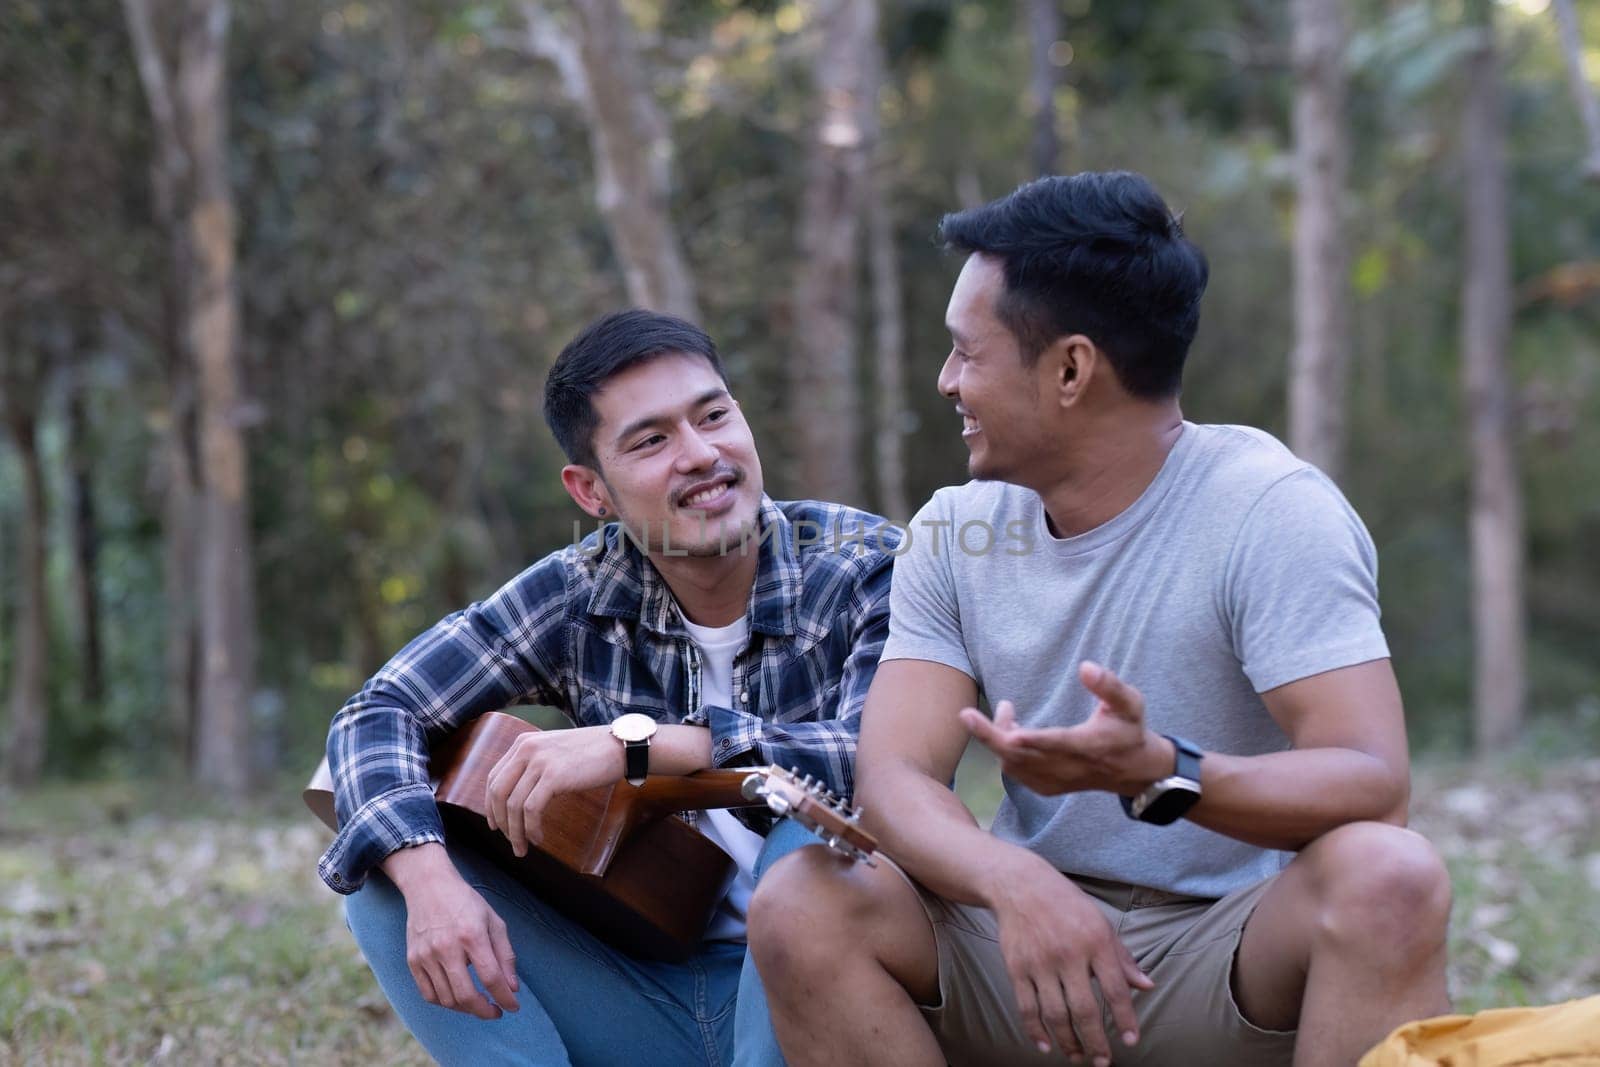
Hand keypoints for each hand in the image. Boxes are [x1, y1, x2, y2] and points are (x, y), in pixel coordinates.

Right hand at [385, 843, 519, 1018]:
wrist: (429, 887)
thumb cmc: (466, 903)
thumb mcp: (493, 922)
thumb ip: (505, 955)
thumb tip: (512, 988)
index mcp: (471, 935)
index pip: (490, 977)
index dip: (504, 997)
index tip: (513, 1007)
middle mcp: (446, 947)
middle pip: (465, 995)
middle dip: (484, 1011)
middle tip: (495, 1012)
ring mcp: (426, 956)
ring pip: (446, 999)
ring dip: (466, 1009)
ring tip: (478, 1003)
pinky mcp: (413, 961)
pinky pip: (428, 994)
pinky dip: (444, 1003)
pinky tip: (457, 998)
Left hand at [484, 724, 625, 855]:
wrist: (620, 747)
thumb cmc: (592, 753)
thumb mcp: (554, 752)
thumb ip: (534, 765)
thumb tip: (519, 795)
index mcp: (523, 743)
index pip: (493, 777)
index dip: (491, 805)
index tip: (496, 825)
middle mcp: (526, 749)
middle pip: (498, 792)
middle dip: (501, 822)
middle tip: (510, 841)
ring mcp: (539, 762)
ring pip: (513, 804)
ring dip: (515, 832)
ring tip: (523, 848)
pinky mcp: (553, 776)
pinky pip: (530, 809)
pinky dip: (531, 828)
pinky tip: (538, 838)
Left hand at [959, 662, 1172, 795]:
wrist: (1133, 771)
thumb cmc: (1129, 729)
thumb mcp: (1129, 703)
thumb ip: (1109, 686)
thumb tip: (1085, 667)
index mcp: (1089, 746)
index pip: (1058, 744)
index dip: (1034, 740)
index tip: (1012, 732)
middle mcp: (1069, 767)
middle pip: (1022, 757)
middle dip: (991, 736)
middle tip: (966, 715)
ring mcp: (1056, 780)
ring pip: (1014, 765)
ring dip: (999, 737)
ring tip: (1007, 709)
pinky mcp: (1048, 787)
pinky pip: (1017, 773)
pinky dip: (1005, 753)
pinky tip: (1010, 730)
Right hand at [985, 854, 1151, 1064]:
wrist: (1020, 884)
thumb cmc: (1066, 904)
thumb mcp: (1100, 923)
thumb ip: (1122, 958)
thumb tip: (1147, 986)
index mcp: (1095, 941)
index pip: (1116, 989)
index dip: (1126, 1019)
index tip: (1130, 1041)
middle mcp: (1068, 953)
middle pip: (1085, 1009)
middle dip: (1096, 1041)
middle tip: (1103, 1061)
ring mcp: (1039, 962)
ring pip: (1055, 1014)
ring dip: (1068, 1042)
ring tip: (1078, 1057)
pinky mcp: (1016, 967)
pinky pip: (1026, 1007)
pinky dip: (1036, 1031)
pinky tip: (1046, 1045)